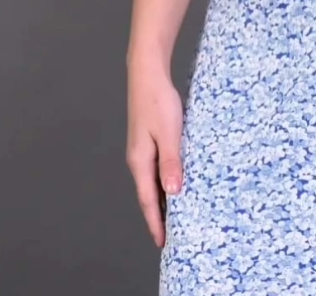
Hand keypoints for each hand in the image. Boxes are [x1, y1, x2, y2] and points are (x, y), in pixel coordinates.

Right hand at [126, 64, 184, 247]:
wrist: (148, 73)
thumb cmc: (158, 101)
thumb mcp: (169, 132)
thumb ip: (171, 161)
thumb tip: (173, 192)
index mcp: (140, 161)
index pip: (148, 199)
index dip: (156, 221)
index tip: (163, 242)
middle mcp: (138, 158)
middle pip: (149, 194)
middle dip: (159, 215)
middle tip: (172, 235)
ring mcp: (142, 148)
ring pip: (153, 181)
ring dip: (163, 198)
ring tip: (176, 215)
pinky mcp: (149, 138)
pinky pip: (157, 167)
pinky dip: (165, 180)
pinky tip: (175, 181)